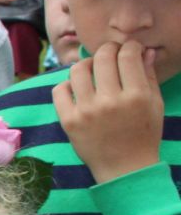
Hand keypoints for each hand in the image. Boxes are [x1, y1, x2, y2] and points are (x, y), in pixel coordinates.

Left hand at [54, 41, 165, 183]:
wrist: (125, 168)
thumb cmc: (144, 135)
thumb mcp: (154, 105)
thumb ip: (149, 76)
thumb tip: (144, 51)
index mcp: (136, 96)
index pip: (127, 56)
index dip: (129, 46)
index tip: (129, 48)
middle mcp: (110, 101)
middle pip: (102, 58)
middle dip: (108, 49)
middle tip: (110, 53)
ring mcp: (87, 111)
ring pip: (78, 70)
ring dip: (86, 64)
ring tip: (93, 69)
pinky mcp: (69, 121)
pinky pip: (60, 90)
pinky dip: (67, 84)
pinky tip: (77, 88)